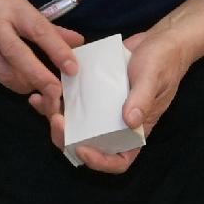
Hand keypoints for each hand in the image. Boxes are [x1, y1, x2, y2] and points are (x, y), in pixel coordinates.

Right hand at [0, 0, 79, 100]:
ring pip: (3, 73)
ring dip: (21, 83)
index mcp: (10, 5)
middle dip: (40, 78)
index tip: (73, 68)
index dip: (58, 51)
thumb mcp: (14, 2)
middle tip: (56, 92)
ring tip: (29, 84)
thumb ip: (45, 25)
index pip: (39, 30)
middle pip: (19, 57)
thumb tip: (77, 41)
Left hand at [37, 26, 194, 174]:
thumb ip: (142, 99)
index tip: (82, 149)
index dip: (99, 162)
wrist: (159, 40)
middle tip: (56, 121)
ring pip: (75, 126)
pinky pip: (71, 104)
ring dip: (55, 120)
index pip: (119, 160)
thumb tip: (130, 121)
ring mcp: (102, 110)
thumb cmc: (163, 63)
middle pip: (89, 146)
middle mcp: (116, 125)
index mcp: (135, 131)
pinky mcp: (91, 93)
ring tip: (43, 103)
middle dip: (67, 139)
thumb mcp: (154, 79)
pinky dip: (54, 101)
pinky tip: (39, 93)